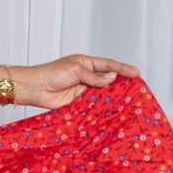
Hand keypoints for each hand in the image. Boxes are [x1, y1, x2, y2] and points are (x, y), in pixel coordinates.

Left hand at [14, 54, 138, 109]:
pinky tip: (112, 109)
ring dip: (113, 96)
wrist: (35, 88)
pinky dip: (102, 106)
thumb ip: (94, 77)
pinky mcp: (78, 102)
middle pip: (107, 80)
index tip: (136, 72)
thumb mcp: (76, 71)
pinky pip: (94, 103)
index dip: (123, 69)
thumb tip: (112, 78)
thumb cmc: (51, 74)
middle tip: (137, 88)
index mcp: (86, 63)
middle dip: (121, 83)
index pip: (108, 65)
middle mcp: (86, 75)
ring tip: (128, 100)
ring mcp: (83, 89)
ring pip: (102, 93)